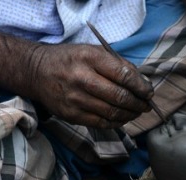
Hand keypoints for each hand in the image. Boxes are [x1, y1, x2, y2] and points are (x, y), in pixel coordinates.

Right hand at [26, 44, 153, 127]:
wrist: (36, 71)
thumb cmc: (71, 60)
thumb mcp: (93, 51)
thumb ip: (119, 65)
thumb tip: (144, 83)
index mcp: (89, 58)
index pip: (124, 75)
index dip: (141, 87)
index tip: (149, 92)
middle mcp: (81, 78)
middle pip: (120, 97)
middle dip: (138, 103)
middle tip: (146, 105)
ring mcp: (74, 98)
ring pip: (112, 113)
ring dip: (130, 114)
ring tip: (137, 111)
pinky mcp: (71, 114)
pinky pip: (101, 123)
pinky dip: (117, 122)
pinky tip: (122, 117)